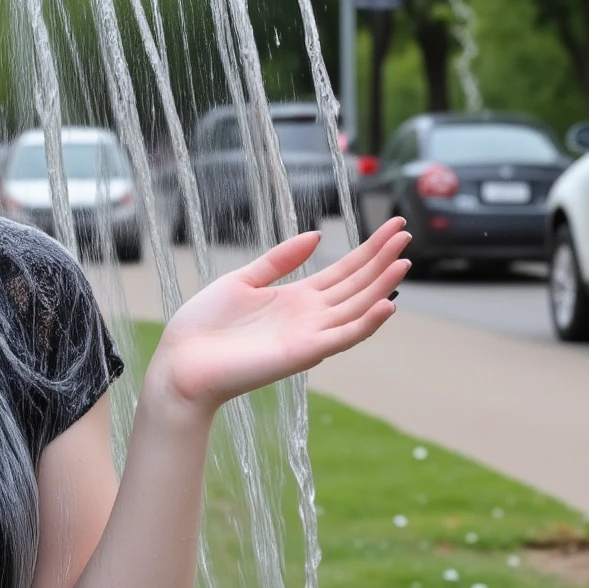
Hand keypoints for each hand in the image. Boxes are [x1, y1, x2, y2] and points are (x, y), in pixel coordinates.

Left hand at [147, 217, 409, 412]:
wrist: (181, 361)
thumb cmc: (205, 324)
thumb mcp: (244, 279)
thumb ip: (280, 260)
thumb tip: (318, 235)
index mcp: (297, 297)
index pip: (344, 269)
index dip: (369, 249)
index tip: (393, 226)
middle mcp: (310, 316)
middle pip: (356, 284)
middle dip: (381, 259)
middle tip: (407, 233)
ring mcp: (309, 335)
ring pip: (356, 308)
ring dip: (380, 286)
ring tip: (402, 262)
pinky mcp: (302, 353)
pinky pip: (342, 338)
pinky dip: (365, 324)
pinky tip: (385, 305)